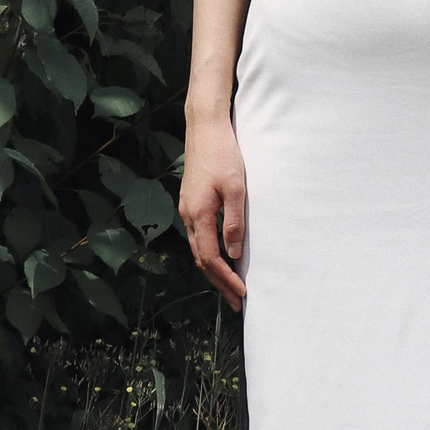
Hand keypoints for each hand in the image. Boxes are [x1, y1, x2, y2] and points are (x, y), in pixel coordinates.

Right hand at [180, 111, 247, 306]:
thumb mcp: (236, 188)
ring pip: (198, 249)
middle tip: (237, 302)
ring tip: (230, 286)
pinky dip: (209, 253)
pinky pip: (198, 237)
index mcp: (198, 214)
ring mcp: (187, 208)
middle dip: (219, 282)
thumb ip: (234, 222)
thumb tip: (234, 254)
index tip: (242, 294)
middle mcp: (188, 215)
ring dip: (213, 270)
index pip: (210, 259)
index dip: (226, 279)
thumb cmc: (223, 154)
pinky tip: (221, 256)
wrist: (205, 128)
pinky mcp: (191, 201)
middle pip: (201, 260)